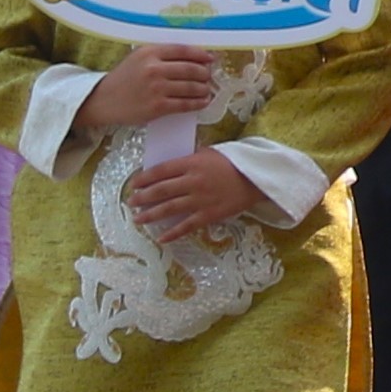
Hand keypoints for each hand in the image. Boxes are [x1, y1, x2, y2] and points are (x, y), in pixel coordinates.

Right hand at [75, 42, 225, 133]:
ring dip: (204, 89)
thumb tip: (197, 58)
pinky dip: (198, 103)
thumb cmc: (124, 79)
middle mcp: (153, 69)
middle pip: (192, 69)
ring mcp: (156, 88)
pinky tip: (203, 101)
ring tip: (206, 90)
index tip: (211, 59)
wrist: (101, 101)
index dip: (201, 54)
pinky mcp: (157, 107)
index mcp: (149, 53)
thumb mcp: (139, 59)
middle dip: (205, 74)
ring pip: (192, 87)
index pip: (184, 50)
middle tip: (208, 76)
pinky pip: (186, 104)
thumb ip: (163, 56)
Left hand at [126, 149, 264, 244]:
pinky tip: (160, 238)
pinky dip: (172, 233)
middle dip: (142, 198)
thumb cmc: (235, 163)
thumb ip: (191, 157)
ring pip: (169, 208)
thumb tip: (170, 164)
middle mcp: (193, 181)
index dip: (144, 178)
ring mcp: (201, 199)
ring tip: (137, 219)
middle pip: (161, 191)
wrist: (260, 179)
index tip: (133, 184)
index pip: (161, 171)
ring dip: (150, 215)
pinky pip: (187, 225)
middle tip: (131, 202)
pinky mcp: (210, 214)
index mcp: (193, 163)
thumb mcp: (212, 153)